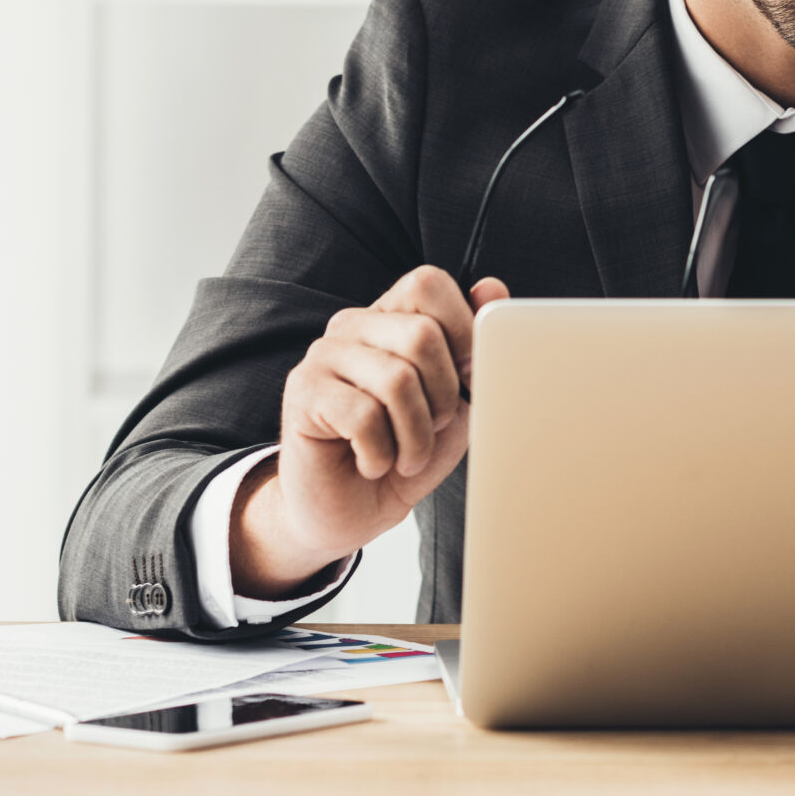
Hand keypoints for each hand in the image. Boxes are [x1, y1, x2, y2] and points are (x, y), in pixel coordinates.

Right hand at [232, 265, 507, 596]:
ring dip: (415, 435)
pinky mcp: (303, 393)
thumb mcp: (458, 402)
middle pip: (421, 335)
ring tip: (406, 455)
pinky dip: (381, 453)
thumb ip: (475, 347)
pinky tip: (372, 463)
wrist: (352, 511)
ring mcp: (323, 356)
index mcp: (391, 316)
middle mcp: (353, 325)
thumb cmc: (406, 452)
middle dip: (444, 396)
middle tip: (433, 428)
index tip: (469, 379)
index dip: (462, 332)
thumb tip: (491, 287)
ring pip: (396, 379)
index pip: (428, 284)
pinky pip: (363, 416)